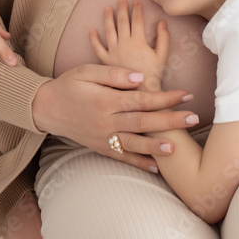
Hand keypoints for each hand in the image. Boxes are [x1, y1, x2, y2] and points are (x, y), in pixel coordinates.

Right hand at [31, 63, 197, 172]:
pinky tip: (156, 167)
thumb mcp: (87, 71)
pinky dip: (139, 163)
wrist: (45, 108)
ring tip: (176, 147)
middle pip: (143, 122)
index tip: (185, 94)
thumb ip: (113, 73)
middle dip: (169, 120)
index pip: (141, 99)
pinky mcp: (100, 147)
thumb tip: (140, 77)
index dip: (165, 97)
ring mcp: (103, 138)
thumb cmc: (68, 85)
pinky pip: (122, 157)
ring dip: (156, 146)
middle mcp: (106, 122)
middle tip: (193, 118)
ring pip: (134, 144)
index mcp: (105, 100)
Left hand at [89, 0, 168, 89]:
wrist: (142, 93)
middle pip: (122, 22)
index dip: (137, 9)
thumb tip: (162, 22)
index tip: (137, 0)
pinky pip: (97, 48)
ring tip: (107, 8)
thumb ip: (163, 38)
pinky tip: (91, 31)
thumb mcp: (162, 56)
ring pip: (109, 31)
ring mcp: (113, 52)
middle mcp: (124, 44)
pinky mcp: (106, 61)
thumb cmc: (153, 75)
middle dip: (122, 9)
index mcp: (138, 42)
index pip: (137, 20)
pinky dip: (93, 39)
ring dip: (108, 18)